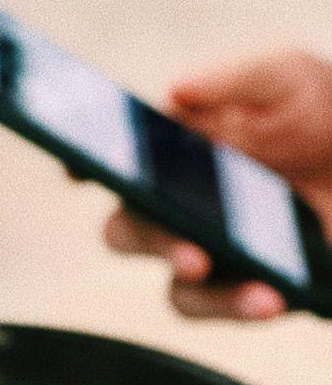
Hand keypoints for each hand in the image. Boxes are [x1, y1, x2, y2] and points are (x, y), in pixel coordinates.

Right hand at [102, 49, 331, 319]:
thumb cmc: (324, 115)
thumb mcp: (291, 79)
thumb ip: (239, 78)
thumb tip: (175, 90)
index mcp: (178, 150)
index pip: (118, 161)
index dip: (84, 165)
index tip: (76, 171)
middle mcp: (179, 205)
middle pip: (128, 230)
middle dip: (145, 238)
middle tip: (181, 243)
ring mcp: (206, 251)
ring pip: (170, 282)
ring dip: (187, 278)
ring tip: (209, 270)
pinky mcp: (238, 288)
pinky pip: (215, 306)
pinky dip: (236, 306)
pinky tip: (271, 297)